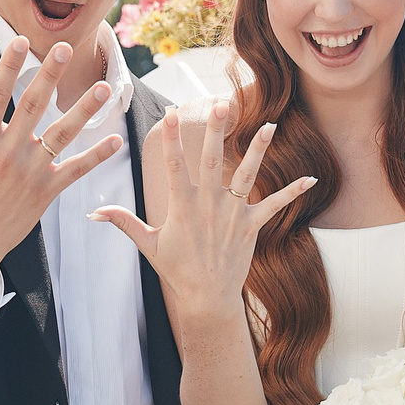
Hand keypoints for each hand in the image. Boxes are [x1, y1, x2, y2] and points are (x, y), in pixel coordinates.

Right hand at [0, 36, 123, 294]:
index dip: (7, 66)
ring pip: (62, 136)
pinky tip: (116, 139)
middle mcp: (7, 155)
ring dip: (84, 111)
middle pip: (33, 107)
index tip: (19, 41)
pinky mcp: (46, 193)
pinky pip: (75, 171)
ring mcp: (30, 174)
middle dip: (49, 76)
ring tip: (102, 88)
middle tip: (64, 49)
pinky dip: (96, 156)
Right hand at [92, 102, 314, 315]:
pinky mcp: (252, 226)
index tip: (171, 114)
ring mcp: (233, 215)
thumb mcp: (148, 245)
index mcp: (182, 207)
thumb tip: (93, 212)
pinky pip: (275, 205)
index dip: (172, 140)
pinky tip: (311, 178)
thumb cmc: (176, 270)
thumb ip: (123, 222)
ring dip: (259, 150)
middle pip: (213, 161)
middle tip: (221, 105)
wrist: (207, 300)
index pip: (175, 167)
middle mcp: (209, 206)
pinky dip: (293, 192)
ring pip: (247, 176)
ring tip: (270, 125)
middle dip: (217, 132)